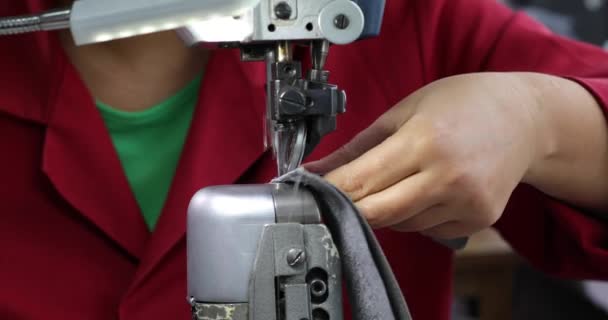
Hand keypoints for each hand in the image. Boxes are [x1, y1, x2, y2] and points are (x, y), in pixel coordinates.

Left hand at [305, 73, 550, 238]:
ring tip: (396, 178)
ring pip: (400, 224)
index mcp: (425, 141)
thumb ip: (358, 147)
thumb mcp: (405, 111)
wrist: (524, 119)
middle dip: (349, 209)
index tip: (308, 195)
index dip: (329, 193)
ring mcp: (466, 203)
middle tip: (335, 198)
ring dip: (384, 209)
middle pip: (377, 214)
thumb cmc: (464, 104)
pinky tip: (424, 189)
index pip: (362, 182)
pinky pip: (426, 229)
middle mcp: (447, 177)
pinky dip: (412, 215)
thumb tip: (318, 169)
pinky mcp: (477, 220)